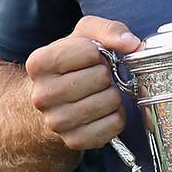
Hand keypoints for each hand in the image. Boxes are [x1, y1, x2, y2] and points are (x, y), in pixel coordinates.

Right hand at [24, 17, 140, 150]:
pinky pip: (115, 124)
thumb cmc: (70, 66)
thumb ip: (108, 30)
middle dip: (105, 75)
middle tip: (94, 78)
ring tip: (97, 93)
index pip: (89, 51)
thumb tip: (133, 44)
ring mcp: (56, 122)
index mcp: (38, 63)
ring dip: (112, 95)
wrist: (51, 104)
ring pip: (110, 101)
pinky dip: (115, 115)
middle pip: (101, 77)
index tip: (88, 59)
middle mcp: (42, 95)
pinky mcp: (74, 141)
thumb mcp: (83, 37)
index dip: (97, 53)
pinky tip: (101, 111)